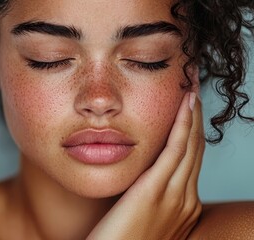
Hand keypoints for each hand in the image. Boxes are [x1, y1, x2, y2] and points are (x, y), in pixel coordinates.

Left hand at [87, 92, 204, 239]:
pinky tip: (185, 107)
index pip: (190, 163)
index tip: (186, 112)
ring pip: (189, 147)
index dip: (190, 135)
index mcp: (182, 207)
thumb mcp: (138, 220)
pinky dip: (183, 127)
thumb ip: (143, 200)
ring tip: (190, 92)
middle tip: (192, 92)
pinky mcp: (154, 193)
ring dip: (192, 117)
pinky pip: (175, 151)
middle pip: (195, 151)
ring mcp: (173, 198)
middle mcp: (184, 201)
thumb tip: (137, 183)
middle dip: (195, 120)